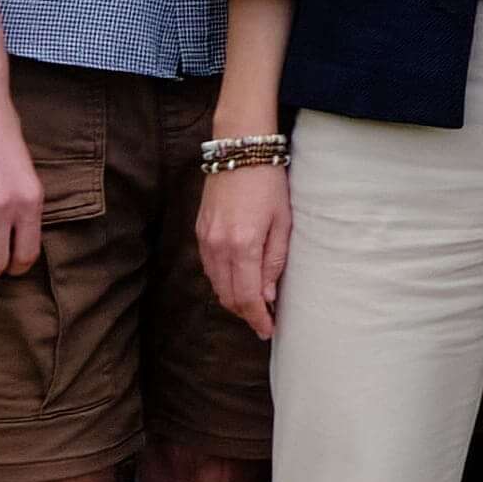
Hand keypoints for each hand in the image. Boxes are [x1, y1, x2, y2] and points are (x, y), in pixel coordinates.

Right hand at [196, 161, 293, 337]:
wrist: (240, 150)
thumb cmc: (269, 184)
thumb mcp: (283, 222)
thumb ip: (274, 261)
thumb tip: (268, 295)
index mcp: (243, 246)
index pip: (248, 297)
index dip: (258, 319)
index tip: (268, 331)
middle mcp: (219, 247)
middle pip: (228, 296)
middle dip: (246, 313)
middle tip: (264, 321)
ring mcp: (205, 240)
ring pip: (216, 284)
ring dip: (233, 299)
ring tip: (254, 304)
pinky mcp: (199, 232)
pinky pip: (209, 268)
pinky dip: (222, 281)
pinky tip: (238, 281)